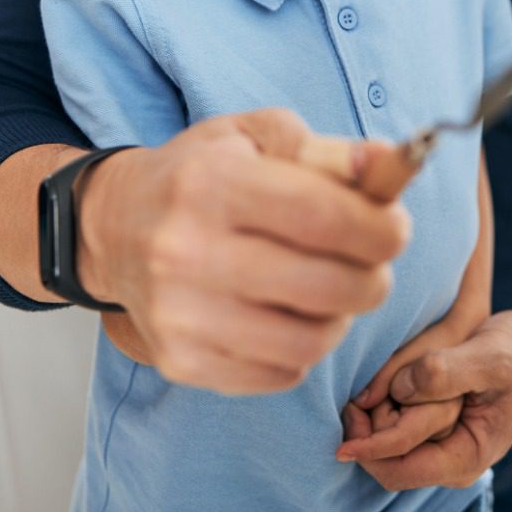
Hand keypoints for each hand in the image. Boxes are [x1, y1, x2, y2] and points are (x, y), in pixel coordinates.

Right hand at [75, 108, 410, 394]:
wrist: (113, 226)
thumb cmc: (202, 172)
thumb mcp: (256, 136)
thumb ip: (326, 151)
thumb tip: (389, 165)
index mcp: (210, 184)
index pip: (318, 214)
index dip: (376, 227)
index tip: (397, 228)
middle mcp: (187, 251)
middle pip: (323, 285)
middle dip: (373, 278)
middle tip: (376, 264)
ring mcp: (180, 314)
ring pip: (307, 341)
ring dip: (342, 318)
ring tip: (335, 289)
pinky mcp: (180, 361)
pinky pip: (279, 375)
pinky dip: (305, 349)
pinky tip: (293, 315)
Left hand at [334, 271, 511, 490]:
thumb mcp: (490, 356)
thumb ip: (446, 372)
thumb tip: (401, 388)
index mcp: (465, 456)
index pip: (398, 468)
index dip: (368, 443)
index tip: (351, 404)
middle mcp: (450, 458)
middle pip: (388, 457)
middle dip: (369, 426)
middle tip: (364, 387)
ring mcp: (443, 442)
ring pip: (389, 439)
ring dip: (377, 412)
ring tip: (385, 376)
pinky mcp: (436, 423)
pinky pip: (398, 421)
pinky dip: (386, 403)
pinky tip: (390, 377)